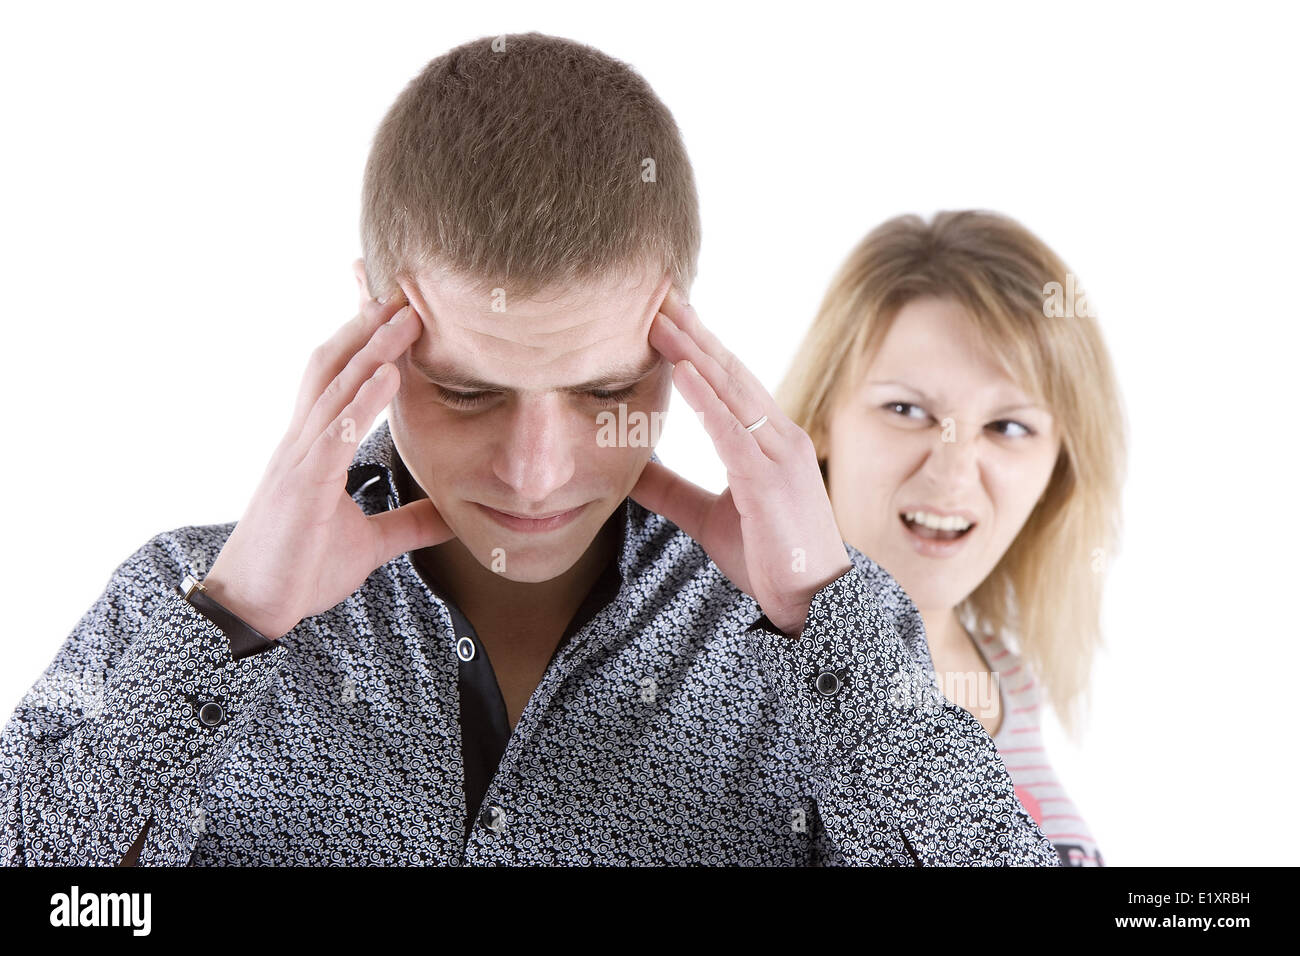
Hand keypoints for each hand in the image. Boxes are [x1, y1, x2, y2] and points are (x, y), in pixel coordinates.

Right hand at [203, 287, 452, 639]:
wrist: (251, 609)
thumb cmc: (299, 571)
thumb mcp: (370, 545)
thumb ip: (408, 524)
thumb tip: (452, 515)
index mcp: (314, 449)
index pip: (338, 381)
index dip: (364, 344)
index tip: (396, 312)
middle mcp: (301, 441)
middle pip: (333, 366)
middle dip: (367, 327)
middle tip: (406, 292)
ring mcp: (299, 459)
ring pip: (335, 387)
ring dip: (372, 349)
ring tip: (406, 316)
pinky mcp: (302, 485)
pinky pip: (334, 432)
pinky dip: (362, 399)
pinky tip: (389, 375)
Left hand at [628, 286, 850, 635]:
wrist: (812, 602)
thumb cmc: (769, 558)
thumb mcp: (707, 517)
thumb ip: (672, 490)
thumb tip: (629, 468)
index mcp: (767, 440)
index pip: (726, 380)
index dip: (694, 344)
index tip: (662, 312)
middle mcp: (778, 436)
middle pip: (727, 370)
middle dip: (691, 330)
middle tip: (656, 290)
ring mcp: (778, 454)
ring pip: (729, 389)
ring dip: (692, 349)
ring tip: (658, 315)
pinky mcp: (770, 479)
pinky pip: (732, 429)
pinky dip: (705, 397)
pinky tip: (679, 369)